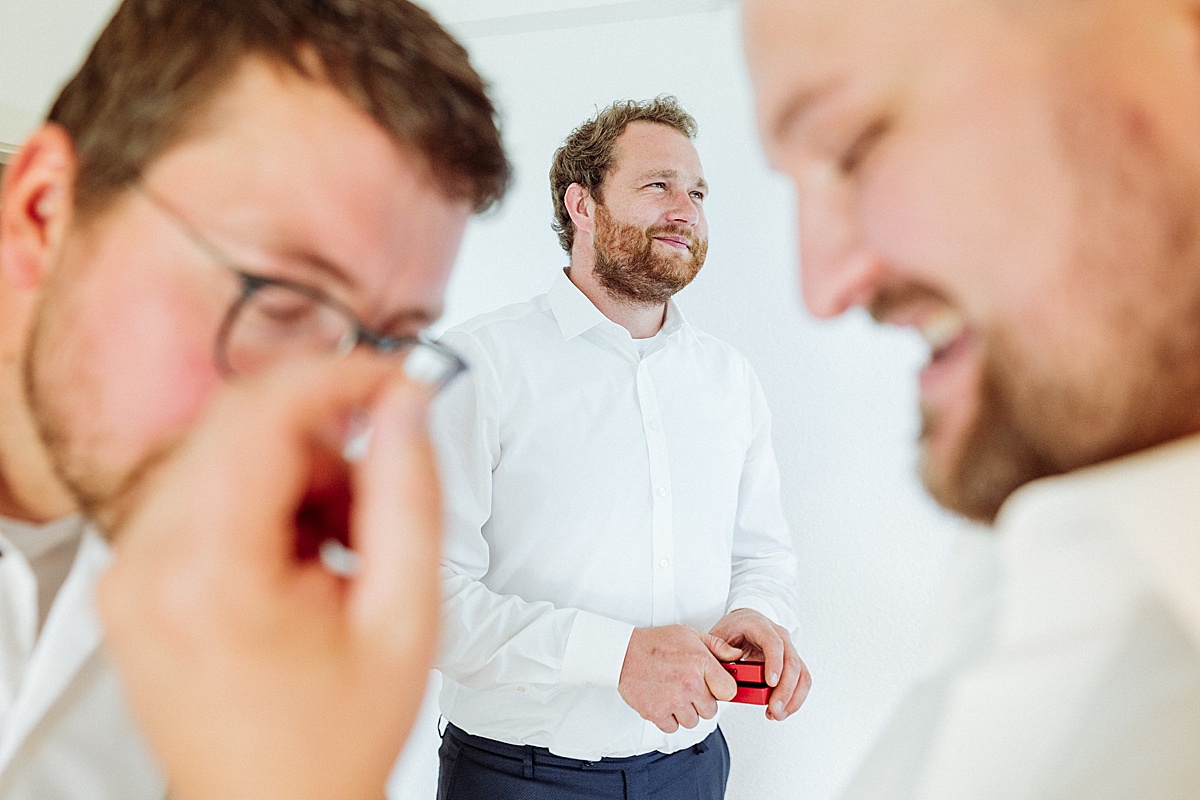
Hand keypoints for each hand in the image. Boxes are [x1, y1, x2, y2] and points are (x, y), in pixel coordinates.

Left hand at [97, 354, 441, 799]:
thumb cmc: (331, 737)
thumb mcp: (403, 615)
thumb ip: (410, 495)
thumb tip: (406, 406)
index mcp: (210, 571)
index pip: (264, 412)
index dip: (341, 376)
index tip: (392, 379)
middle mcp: (148, 563)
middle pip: (240, 424)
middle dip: (325, 439)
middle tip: (374, 494)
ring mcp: (131, 571)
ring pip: (223, 450)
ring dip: (296, 474)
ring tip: (340, 548)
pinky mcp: (133, 578)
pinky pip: (200, 490)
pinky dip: (262, 501)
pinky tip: (301, 557)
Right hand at [617, 624, 742, 732]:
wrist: (623, 653)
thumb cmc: (655, 643)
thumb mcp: (690, 635)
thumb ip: (717, 646)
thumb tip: (737, 655)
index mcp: (701, 663)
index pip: (729, 691)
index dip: (722, 690)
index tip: (714, 686)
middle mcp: (689, 684)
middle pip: (711, 710)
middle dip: (701, 701)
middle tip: (688, 688)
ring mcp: (673, 700)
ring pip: (692, 721)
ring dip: (685, 712)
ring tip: (674, 694)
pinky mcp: (657, 713)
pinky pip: (673, 728)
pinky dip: (668, 719)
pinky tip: (663, 701)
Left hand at [709, 608, 810, 720]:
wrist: (743, 621)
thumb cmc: (733, 628)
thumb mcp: (718, 636)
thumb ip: (718, 652)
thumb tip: (728, 668)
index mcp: (759, 626)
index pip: (773, 643)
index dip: (775, 663)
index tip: (771, 683)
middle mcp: (779, 635)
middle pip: (791, 661)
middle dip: (785, 689)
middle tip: (774, 709)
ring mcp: (788, 649)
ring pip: (801, 674)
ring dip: (793, 697)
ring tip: (777, 713)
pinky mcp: (792, 662)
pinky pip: (801, 681)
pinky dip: (794, 698)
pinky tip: (781, 710)